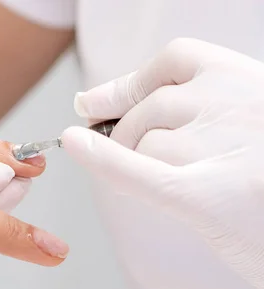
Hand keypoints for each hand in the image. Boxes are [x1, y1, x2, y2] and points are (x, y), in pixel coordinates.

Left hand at [61, 38, 263, 288]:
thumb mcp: (256, 129)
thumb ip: (203, 110)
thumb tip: (94, 102)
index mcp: (255, 83)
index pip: (176, 61)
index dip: (131, 82)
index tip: (99, 101)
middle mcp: (241, 105)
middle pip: (150, 106)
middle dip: (125, 132)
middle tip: (129, 158)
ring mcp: (225, 149)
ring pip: (142, 141)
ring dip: (131, 162)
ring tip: (169, 184)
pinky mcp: (208, 198)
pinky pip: (139, 171)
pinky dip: (102, 159)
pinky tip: (73, 145)